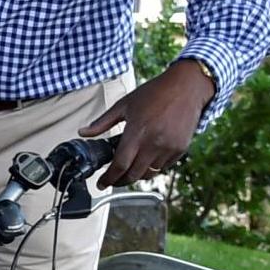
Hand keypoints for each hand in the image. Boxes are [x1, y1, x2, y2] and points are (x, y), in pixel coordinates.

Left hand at [80, 59, 216, 185]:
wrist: (186, 86)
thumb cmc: (155, 93)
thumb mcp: (124, 105)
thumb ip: (102, 122)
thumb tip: (83, 132)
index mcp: (137, 132)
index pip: (119, 165)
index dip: (108, 178)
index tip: (101, 183)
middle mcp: (154, 143)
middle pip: (133, 175)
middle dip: (120, 181)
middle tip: (112, 180)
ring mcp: (169, 148)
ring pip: (148, 174)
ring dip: (136, 175)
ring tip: (128, 170)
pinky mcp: (180, 149)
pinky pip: (163, 167)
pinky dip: (152, 168)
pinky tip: (145, 160)